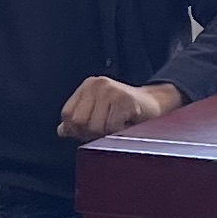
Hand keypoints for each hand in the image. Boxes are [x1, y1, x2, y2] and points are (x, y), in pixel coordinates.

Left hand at [58, 77, 182, 139]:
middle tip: (108, 127)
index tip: (92, 130)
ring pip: (95, 127)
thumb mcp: (98, 114)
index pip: (67, 115)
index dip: (77, 129)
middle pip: (79, 122)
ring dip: (108, 133)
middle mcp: (96, 84)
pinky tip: (127, 123)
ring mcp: (110, 90)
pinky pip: (112, 127)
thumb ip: (79, 122)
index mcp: (87, 87)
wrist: (155, 104)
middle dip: (92, 132)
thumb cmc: (126, 111)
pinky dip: (119, 132)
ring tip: (119, 124)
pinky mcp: (123, 99)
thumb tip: (61, 130)